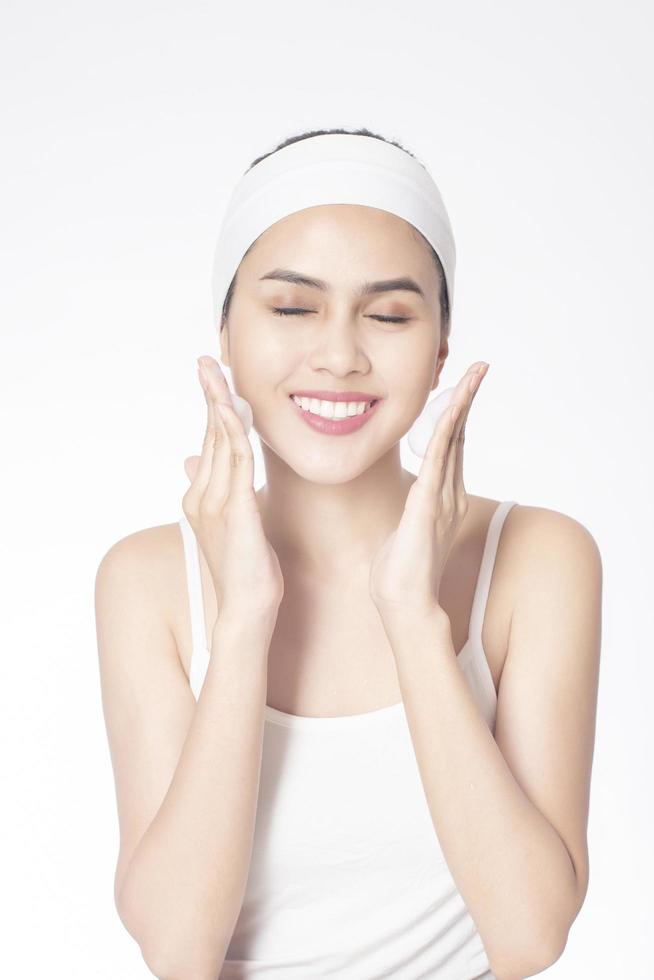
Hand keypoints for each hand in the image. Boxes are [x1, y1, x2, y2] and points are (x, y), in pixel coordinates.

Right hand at [182, 355, 283, 618]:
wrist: (246, 610)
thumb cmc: (247, 573)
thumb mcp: (236, 527)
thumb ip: (226, 496)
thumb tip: (207, 472)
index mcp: (203, 497)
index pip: (209, 442)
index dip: (212, 408)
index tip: (213, 378)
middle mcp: (202, 496)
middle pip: (209, 434)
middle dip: (209, 394)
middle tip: (208, 360)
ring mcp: (214, 503)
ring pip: (219, 442)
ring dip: (219, 403)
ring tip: (217, 372)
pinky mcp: (234, 511)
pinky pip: (235, 461)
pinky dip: (235, 431)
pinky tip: (238, 408)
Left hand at [368, 361, 488, 616]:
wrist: (403, 605)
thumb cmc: (399, 575)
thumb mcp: (402, 534)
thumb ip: (409, 516)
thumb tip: (406, 510)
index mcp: (442, 498)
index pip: (451, 446)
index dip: (457, 414)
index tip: (461, 386)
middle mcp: (449, 494)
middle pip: (459, 435)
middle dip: (468, 398)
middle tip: (479, 366)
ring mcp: (442, 498)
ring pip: (454, 440)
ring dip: (463, 404)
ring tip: (474, 373)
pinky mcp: (429, 505)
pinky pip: (440, 460)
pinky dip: (447, 431)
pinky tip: (452, 408)